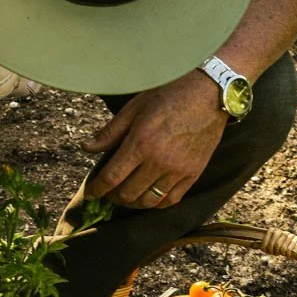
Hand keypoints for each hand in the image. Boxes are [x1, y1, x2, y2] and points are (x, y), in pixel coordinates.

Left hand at [82, 70, 227, 208]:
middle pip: (128, 194)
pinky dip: (156, 203)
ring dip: (133, 203)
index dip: (96, 190)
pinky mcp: (193, 174)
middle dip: (113, 197)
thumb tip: (86, 147)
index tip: (90, 194)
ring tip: (127, 196)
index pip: (111, 178)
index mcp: (140, 143)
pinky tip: (149, 196)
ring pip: (149, 201)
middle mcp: (159, 161)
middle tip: (108, 192)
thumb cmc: (170, 94)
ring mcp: (177, 170)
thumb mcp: (134, 107)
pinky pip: (171, 200)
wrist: (210, 93)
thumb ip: (110, 132)